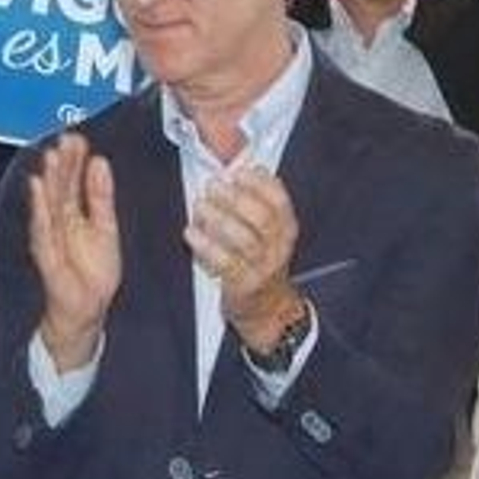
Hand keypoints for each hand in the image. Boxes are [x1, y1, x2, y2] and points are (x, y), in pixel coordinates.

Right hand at [29, 134, 120, 369]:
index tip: (78, 138)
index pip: (72, 181)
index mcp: (73, 214)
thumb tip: (100, 162)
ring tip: (50, 158)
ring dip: (48, 181)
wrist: (86, 310)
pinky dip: (40, 210)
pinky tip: (38, 190)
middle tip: (65, 140)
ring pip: (48, 205)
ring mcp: (51, 238)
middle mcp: (59, 222)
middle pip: (58, 188)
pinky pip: (43, 231)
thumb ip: (101, 196)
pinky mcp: (48, 256)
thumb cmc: (92, 272)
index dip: (74, 159)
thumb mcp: (105, 227)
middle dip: (61, 164)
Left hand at [182, 167, 300, 353]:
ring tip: (200, 206)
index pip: (279, 200)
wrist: (267, 308)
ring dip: (218, 218)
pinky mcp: (243, 285)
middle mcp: (278, 247)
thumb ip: (253, 203)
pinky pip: (224, 262)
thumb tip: (232, 170)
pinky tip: (192, 232)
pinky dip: (205, 245)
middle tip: (212, 186)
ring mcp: (262, 267)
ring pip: (243, 238)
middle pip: (261, 217)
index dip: (258, 182)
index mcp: (286, 228)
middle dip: (234, 197)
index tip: (238, 171)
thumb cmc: (259, 262)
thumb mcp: (266, 233)